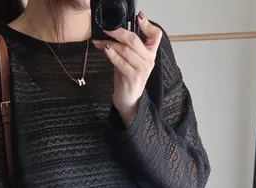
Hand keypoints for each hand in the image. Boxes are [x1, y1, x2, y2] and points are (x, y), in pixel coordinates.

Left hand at [92, 12, 162, 126]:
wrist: (128, 101)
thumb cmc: (127, 79)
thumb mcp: (129, 60)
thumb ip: (125, 47)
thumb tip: (111, 34)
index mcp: (150, 53)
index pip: (156, 35)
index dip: (148, 25)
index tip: (139, 18)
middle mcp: (149, 60)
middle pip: (134, 40)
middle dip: (118, 32)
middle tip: (106, 28)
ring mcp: (142, 69)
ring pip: (125, 50)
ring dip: (109, 44)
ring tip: (99, 41)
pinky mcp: (132, 77)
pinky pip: (120, 62)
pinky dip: (111, 54)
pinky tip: (105, 49)